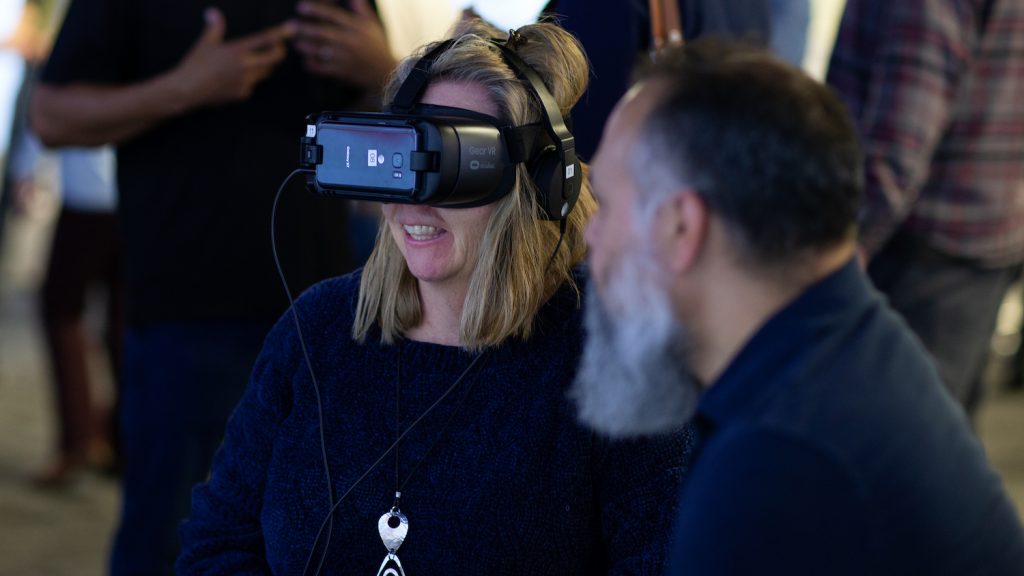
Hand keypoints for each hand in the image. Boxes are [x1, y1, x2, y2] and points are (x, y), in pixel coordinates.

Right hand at [170, 8, 293, 109]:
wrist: (188, 90)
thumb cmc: (195, 64)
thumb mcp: (205, 42)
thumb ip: (215, 27)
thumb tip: (213, 12)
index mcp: (238, 50)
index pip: (265, 39)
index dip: (281, 33)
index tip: (292, 28)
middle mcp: (246, 66)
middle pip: (275, 58)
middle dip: (280, 51)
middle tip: (279, 46)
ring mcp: (247, 81)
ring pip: (267, 72)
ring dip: (268, 64)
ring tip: (261, 59)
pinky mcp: (243, 93)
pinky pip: (254, 84)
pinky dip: (252, 78)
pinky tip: (241, 76)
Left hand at [292, 0, 396, 90]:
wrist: (386, 72)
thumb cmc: (378, 47)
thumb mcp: (373, 26)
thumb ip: (362, 10)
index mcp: (358, 28)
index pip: (334, 16)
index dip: (316, 11)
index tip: (301, 7)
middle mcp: (352, 42)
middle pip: (324, 33)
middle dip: (306, 29)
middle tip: (291, 26)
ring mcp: (348, 58)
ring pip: (323, 51)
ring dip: (307, 47)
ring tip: (297, 44)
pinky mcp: (345, 72)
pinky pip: (325, 68)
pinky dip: (315, 65)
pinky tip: (306, 61)